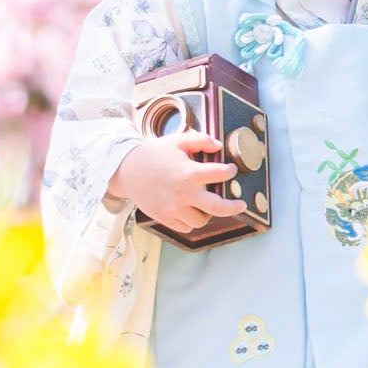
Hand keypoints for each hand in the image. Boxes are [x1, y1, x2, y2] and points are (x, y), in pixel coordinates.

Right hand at [107, 127, 248, 236]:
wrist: (127, 170)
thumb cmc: (154, 154)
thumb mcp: (177, 140)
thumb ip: (200, 140)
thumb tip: (219, 146)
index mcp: (189, 173)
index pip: (219, 174)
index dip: (229, 171)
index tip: (231, 170)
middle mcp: (184, 194)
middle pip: (218, 208)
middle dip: (233, 207)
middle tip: (241, 204)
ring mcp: (174, 209)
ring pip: (201, 220)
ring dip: (207, 213)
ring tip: (206, 203)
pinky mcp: (165, 218)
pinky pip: (186, 227)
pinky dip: (191, 221)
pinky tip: (191, 210)